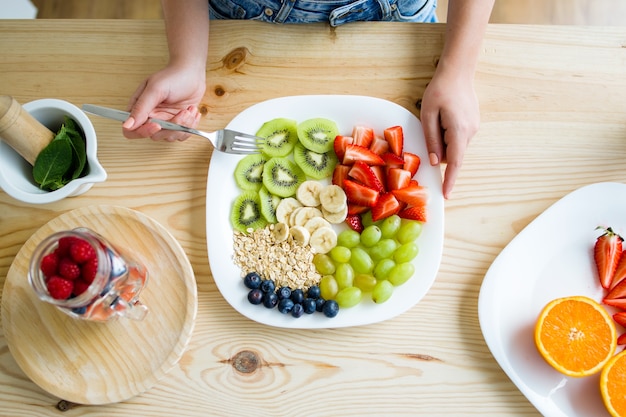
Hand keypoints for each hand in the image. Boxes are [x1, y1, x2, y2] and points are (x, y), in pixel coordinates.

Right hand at [122, 64, 205, 140]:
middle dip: (171, 127)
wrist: (192, 73)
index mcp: (140, 109)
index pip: (132, 130)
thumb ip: (141, 107)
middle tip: (182, 113)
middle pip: (155, 136)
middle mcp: (151, 117)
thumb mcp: (155, 90)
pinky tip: (192, 111)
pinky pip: (182, 135)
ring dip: (183, 125)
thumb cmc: (173, 77)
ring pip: (170, 137)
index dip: (143, 132)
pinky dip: (190, 126)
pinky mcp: (178, 124)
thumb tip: (127, 125)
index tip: (157, 125)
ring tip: (189, 110)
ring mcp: (165, 122)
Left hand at [420, 70, 479, 198]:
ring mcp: (474, 127)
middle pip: (452, 154)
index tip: (447, 195)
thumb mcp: (428, 115)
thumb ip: (431, 139)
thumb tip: (436, 161)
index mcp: (458, 131)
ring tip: (439, 117)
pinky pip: (458, 137)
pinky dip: (448, 134)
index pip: (455, 163)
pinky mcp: (473, 123)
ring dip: (443, 140)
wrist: (458, 71)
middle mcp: (470, 132)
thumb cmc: (440, 91)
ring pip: (454, 146)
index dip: (450, 180)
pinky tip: (445, 116)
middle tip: (432, 126)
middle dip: (439, 150)